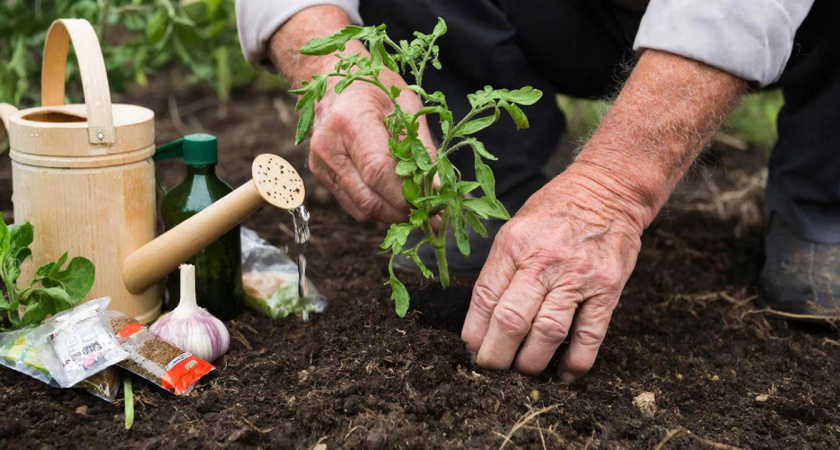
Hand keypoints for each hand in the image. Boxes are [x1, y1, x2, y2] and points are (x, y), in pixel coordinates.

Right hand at [307, 67, 436, 222]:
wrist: (332, 78)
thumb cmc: (375, 86)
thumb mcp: (406, 106)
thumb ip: (421, 148)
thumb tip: (435, 188)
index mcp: (350, 120)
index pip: (379, 171)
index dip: (408, 195)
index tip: (435, 205)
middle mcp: (328, 146)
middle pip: (369, 197)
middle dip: (404, 211)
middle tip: (434, 215)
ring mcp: (320, 163)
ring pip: (362, 208)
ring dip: (393, 214)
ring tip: (419, 208)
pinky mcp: (320, 174)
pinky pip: (353, 205)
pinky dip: (378, 208)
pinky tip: (397, 200)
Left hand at [460, 165, 645, 379]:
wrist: (609, 189)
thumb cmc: (555, 210)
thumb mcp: (516, 228)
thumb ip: (502, 269)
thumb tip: (483, 317)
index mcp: (514, 244)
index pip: (485, 297)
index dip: (474, 331)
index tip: (471, 349)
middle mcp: (543, 261)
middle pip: (512, 320)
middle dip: (496, 355)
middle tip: (491, 370)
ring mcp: (577, 276)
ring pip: (548, 332)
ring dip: (531, 362)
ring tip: (522, 374)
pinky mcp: (607, 289)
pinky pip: (590, 335)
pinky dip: (576, 362)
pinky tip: (563, 374)